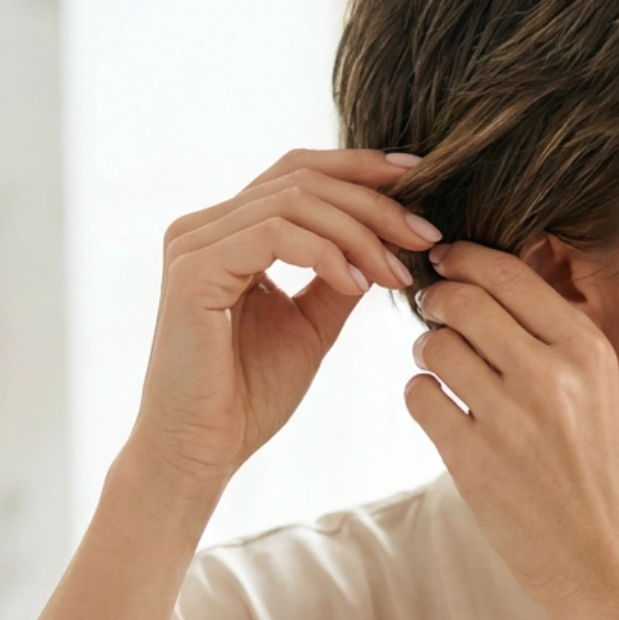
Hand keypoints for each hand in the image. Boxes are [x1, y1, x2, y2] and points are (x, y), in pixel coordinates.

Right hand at [130, 149, 442, 488]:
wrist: (204, 451)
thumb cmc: (249, 396)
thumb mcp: (312, 325)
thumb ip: (341, 276)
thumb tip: (390, 239)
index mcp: (227, 232)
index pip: (298, 172)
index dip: (359, 168)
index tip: (419, 180)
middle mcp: (204, 227)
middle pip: (301, 179)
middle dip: (373, 203)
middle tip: (425, 234)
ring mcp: (193, 244)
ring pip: (294, 202)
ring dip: (359, 233)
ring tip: (395, 273)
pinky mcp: (193, 270)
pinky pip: (274, 235)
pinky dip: (326, 253)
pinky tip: (357, 285)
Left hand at [403, 239, 618, 613]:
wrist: (604, 561)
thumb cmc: (596, 471)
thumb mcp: (598, 391)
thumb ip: (553, 335)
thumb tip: (487, 276)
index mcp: (587, 350)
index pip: (509, 273)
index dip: (465, 258)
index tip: (446, 260)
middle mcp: (550, 376)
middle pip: (463, 301)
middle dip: (437, 299)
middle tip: (431, 309)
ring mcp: (509, 418)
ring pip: (435, 346)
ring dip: (426, 350)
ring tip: (441, 368)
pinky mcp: (473, 459)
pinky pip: (419, 396)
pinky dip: (421, 395)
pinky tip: (440, 410)